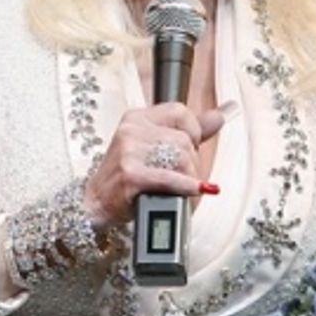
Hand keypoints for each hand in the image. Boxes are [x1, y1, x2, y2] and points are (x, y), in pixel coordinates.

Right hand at [83, 103, 229, 229]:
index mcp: (137, 118)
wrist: (96, 204)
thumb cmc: (127, 177)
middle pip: (183, 140)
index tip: (191, 148)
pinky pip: (169, 178)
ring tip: (182, 188)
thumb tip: (219, 116)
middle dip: (192, 162)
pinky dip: (186, 186)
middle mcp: (131, 130)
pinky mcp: (130, 174)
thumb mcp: (155, 147)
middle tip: (185, 177)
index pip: (180, 112)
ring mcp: (129, 151)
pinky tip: (193, 190)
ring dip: (189, 178)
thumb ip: (188, 131)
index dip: (193, 132)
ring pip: (181, 158)